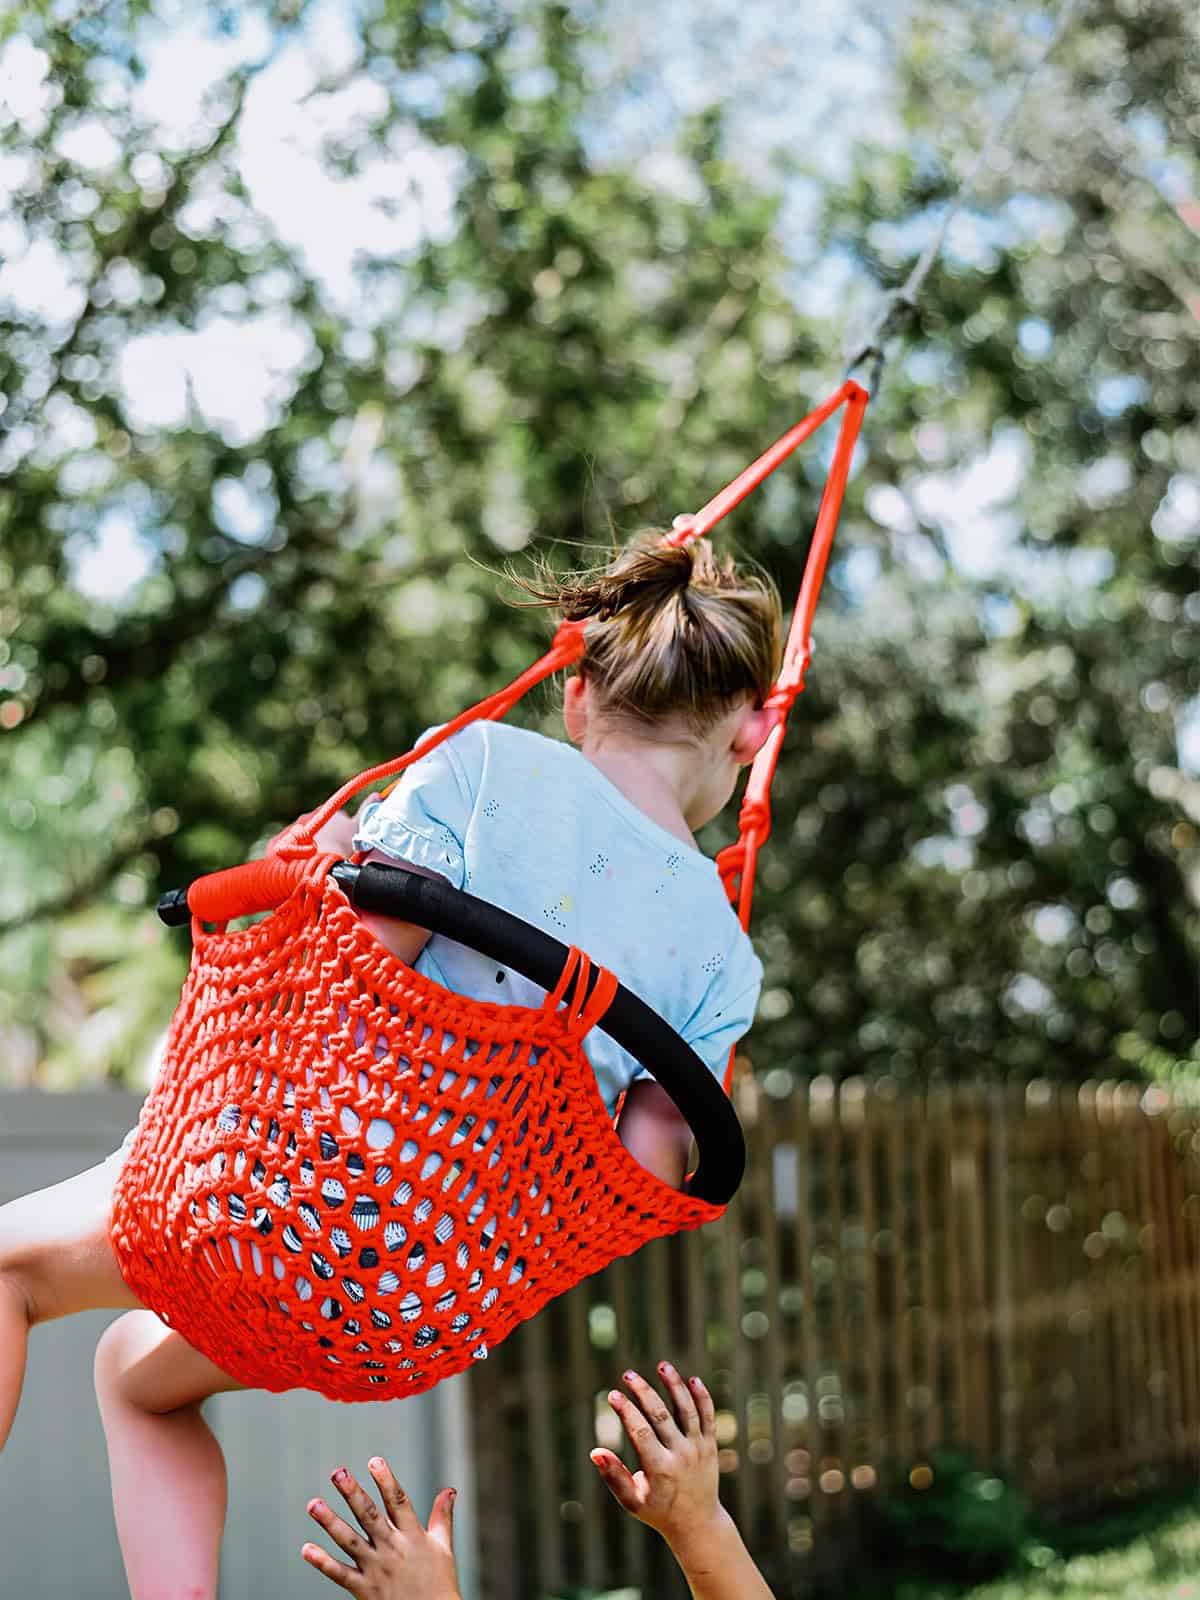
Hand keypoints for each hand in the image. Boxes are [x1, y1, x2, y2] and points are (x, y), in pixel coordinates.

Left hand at [302, 1459, 460, 1598]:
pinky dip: (323, 1563)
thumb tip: (449, 1490)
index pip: (398, 1502)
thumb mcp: (444, 1548)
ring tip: (313, 1504)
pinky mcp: (364, 1589)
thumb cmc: (440, 1585)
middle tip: (337, 1473)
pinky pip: (340, 1574)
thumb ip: (442, 1517)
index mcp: (413, 1536)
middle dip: (353, 1494)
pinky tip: (307, 1550)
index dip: (386, 1481)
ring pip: (350, 1541)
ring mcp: (376, 1569)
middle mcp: (392, 1549)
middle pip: (370, 1516)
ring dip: (330, 1522)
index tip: (374, 1460)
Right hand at [589, 1363, 723, 1547]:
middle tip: (628, 1374)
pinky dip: (702, 1397)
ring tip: (662, 1365)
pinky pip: (707, 1416)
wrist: (697, 1523)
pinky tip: (692, 1379)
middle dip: (643, 1392)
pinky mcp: (710, 1445)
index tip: (613, 1395)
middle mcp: (681, 1456)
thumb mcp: (632, 1501)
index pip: (640, 1432)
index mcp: (659, 1469)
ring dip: (675, 1385)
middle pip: (661, 1415)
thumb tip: (595, 1452)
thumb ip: (614, 1476)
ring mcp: (698, 1449)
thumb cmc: (657, 1511)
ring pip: (687, 1410)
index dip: (626, 1411)